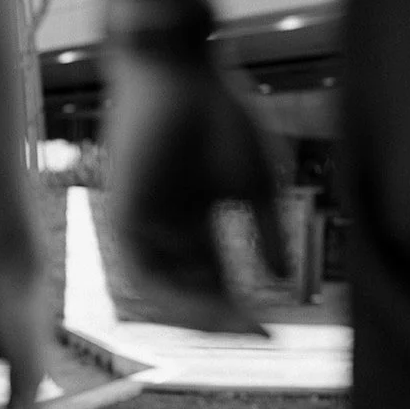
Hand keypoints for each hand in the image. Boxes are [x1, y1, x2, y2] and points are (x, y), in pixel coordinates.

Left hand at [105, 53, 289, 335]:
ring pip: (169, 292)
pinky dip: (175, 295)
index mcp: (196, 223)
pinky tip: (207, 306)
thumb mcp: (256, 187)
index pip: (218, 282)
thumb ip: (268, 235)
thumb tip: (285, 281)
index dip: (244, 312)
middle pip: (194, 294)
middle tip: (258, 339)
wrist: (180, 68)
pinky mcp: (124, 219)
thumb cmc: (220, 115)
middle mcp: (167, 232)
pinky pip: (146, 275)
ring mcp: (145, 227)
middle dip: (225, 321)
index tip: (274, 337)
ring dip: (202, 315)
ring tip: (237, 327)